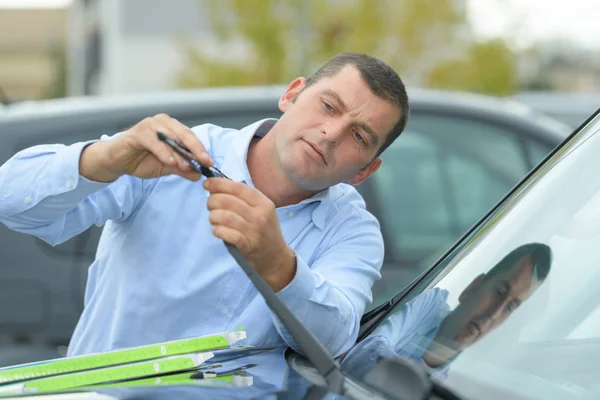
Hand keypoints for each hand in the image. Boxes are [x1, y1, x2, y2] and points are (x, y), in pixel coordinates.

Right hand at [79, 113, 212, 181]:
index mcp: (172, 128)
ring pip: (170, 138)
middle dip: (196, 150)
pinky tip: (170, 162)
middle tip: (205, 162)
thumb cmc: (141, 160)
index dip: (202, 150)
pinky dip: (163, 152)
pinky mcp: (138, 133)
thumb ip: (182, 169)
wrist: (116, 161)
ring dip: (180, 153)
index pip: (191, 138)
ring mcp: (150, 125)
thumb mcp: (166, 167)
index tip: (211, 164)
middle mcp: (163, 123)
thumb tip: (199, 175)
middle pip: (185, 134)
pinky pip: (154, 142)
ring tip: (187, 166)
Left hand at [204, 178, 296, 290]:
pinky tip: (217, 230)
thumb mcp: (261, 211)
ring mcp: (254, 231)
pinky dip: (217, 230)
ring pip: (225, 216)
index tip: (207, 183)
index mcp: (263, 203)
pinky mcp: (247, 245)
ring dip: (213, 216)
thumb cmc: (264, 231)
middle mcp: (260, 215)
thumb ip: (243, 198)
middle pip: (228, 201)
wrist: (275, 257)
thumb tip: (217, 185)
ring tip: (213, 218)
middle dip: (212, 201)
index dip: (219, 184)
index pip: (238, 187)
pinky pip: (226, 233)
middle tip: (210, 205)